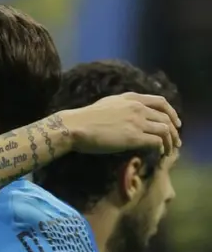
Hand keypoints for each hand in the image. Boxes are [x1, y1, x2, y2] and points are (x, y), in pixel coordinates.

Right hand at [61, 92, 181, 154]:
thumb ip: (122, 106)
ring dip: (170, 142)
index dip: (172, 113)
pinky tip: (157, 154)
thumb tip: (128, 115)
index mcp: (131, 98)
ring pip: (165, 131)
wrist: (76, 126)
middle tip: (175, 142)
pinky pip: (156, 142)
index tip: (175, 123)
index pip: (161, 102)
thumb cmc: (85, 118)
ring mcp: (137, 122)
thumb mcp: (107, 104)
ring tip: (168, 151)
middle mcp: (137, 107)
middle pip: (166, 118)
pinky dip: (160, 148)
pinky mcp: (133, 137)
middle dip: (174, 131)